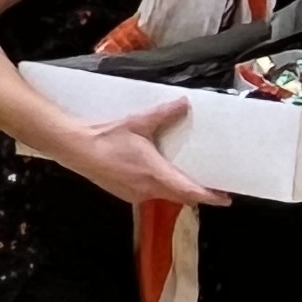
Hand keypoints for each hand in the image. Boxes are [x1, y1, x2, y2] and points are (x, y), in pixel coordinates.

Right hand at [59, 101, 219, 207]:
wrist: (75, 148)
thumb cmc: (106, 136)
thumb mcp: (138, 122)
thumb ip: (164, 114)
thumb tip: (184, 102)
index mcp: (155, 173)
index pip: (189, 191)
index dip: (209, 197)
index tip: (226, 199)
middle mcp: (147, 190)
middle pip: (180, 197)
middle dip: (198, 194)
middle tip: (214, 187)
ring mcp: (135, 195)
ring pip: (165, 196)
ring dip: (179, 191)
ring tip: (192, 180)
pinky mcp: (125, 194)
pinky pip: (151, 195)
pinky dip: (162, 188)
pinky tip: (162, 176)